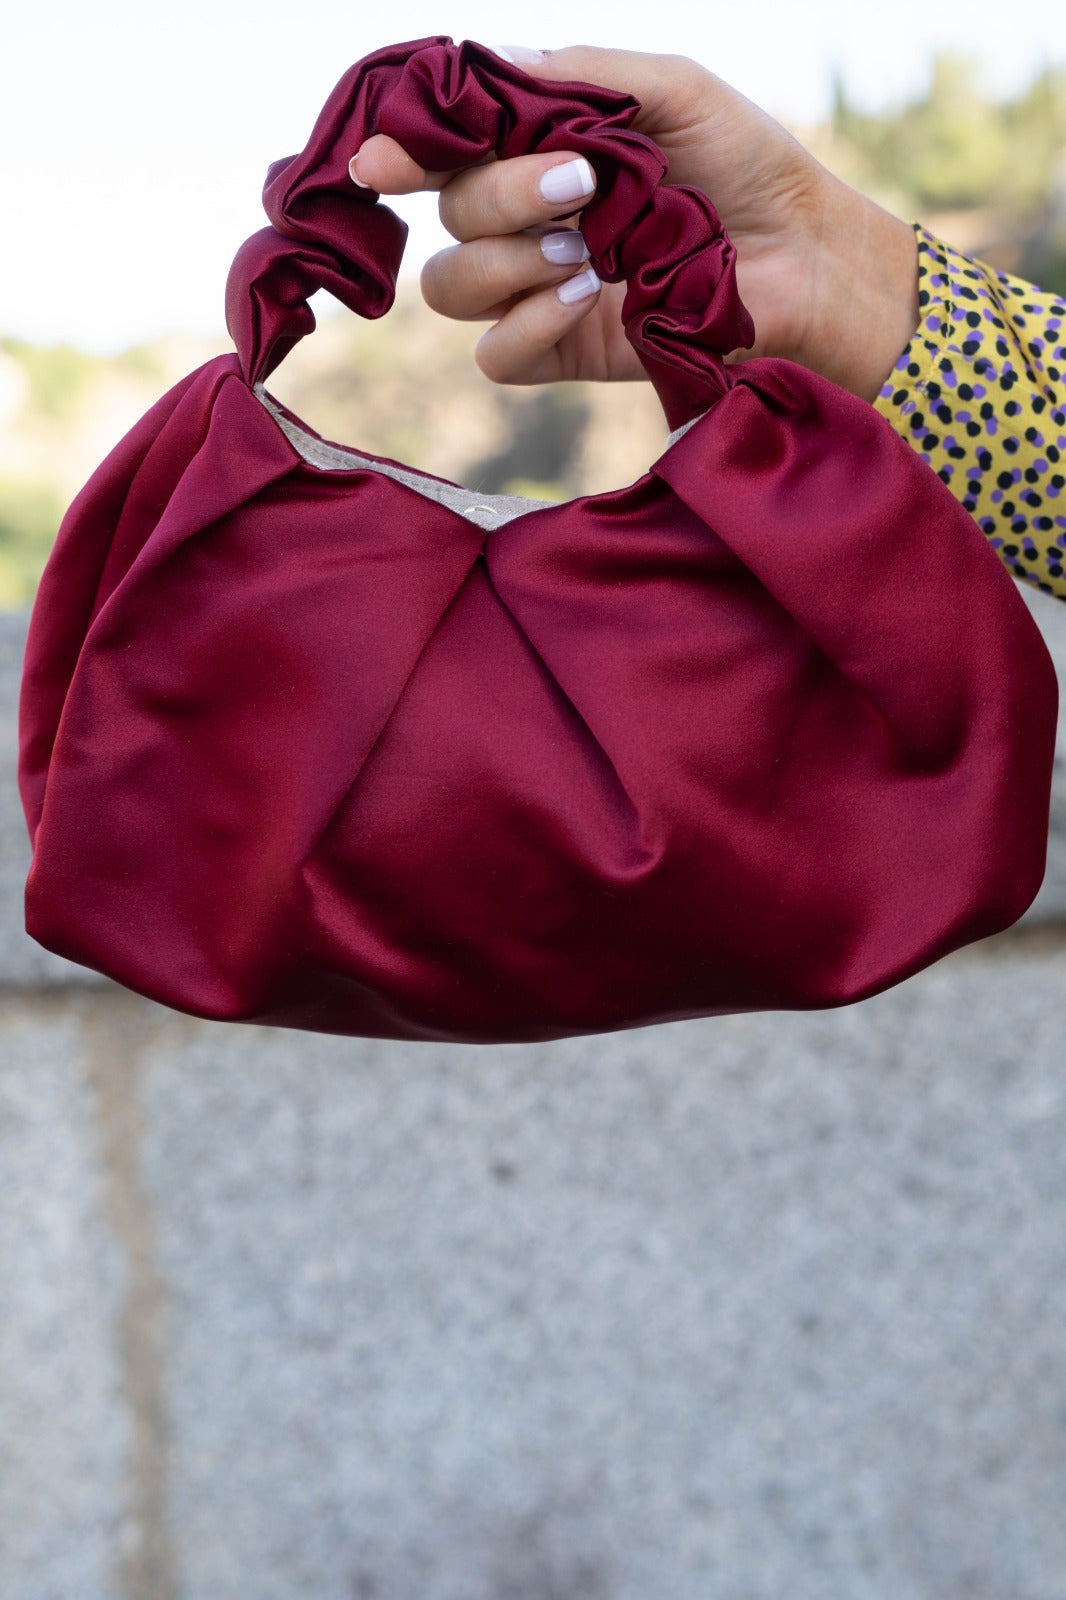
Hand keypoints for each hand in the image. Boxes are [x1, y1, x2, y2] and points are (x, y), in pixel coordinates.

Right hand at [350, 45, 919, 403]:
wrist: (805, 254)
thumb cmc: (745, 164)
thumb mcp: (669, 91)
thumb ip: (578, 76)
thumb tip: (487, 64)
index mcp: (540, 150)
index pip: (445, 151)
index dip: (404, 150)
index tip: (384, 157)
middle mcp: (526, 220)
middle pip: (450, 214)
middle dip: (500, 193)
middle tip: (580, 183)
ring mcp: (539, 291)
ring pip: (453, 285)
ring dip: (507, 261)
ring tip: (586, 251)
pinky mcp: (562, 352)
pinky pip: (495, 355)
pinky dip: (527, 324)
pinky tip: (588, 299)